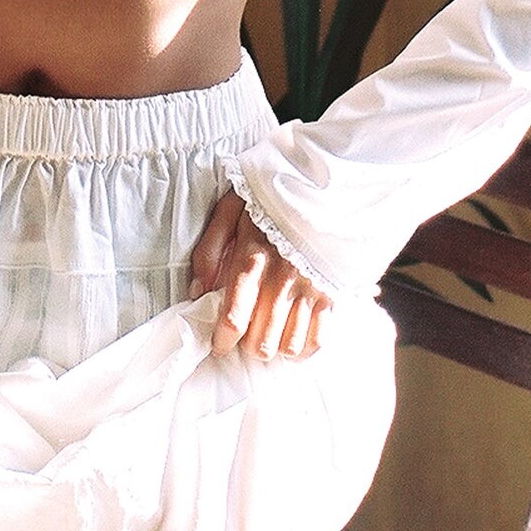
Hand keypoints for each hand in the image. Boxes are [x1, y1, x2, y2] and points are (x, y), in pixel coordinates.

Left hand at [189, 187, 330, 361]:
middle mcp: (283, 278)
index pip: (234, 318)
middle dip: (246, 345)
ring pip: (289, 345)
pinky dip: (303, 348)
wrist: (318, 182)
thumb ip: (209, 251)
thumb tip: (199, 291)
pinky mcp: (331, 292)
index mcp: (253, 257)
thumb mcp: (229, 210)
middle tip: (243, 334)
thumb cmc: (268, 198)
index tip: (218, 344)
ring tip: (266, 334)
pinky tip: (291, 337)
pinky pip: (319, 339)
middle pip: (262, 340)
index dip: (223, 340)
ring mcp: (310, 287)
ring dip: (273, 347)